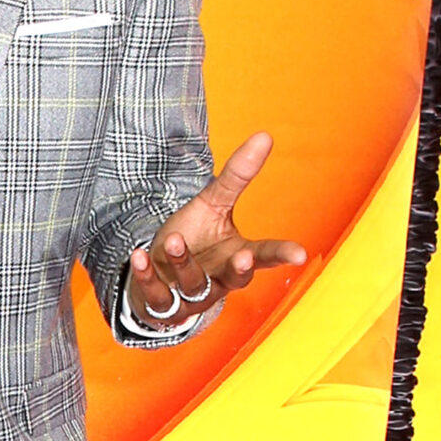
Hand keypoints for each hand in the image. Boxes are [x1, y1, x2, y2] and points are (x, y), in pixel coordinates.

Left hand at [126, 131, 305, 326]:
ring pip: (194, 284)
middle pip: (237, 279)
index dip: (282, 255)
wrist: (160, 271)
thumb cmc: (195, 237)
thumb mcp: (214, 203)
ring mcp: (192, 295)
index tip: (300, 254)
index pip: (265, 256)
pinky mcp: (165, 304)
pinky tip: (140, 255)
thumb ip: (237, 175)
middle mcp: (220, 279)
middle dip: (240, 269)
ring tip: (174, 239)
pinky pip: (157, 296)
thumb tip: (265, 135)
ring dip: (184, 263)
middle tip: (244, 256)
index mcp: (237, 256)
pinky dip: (147, 276)